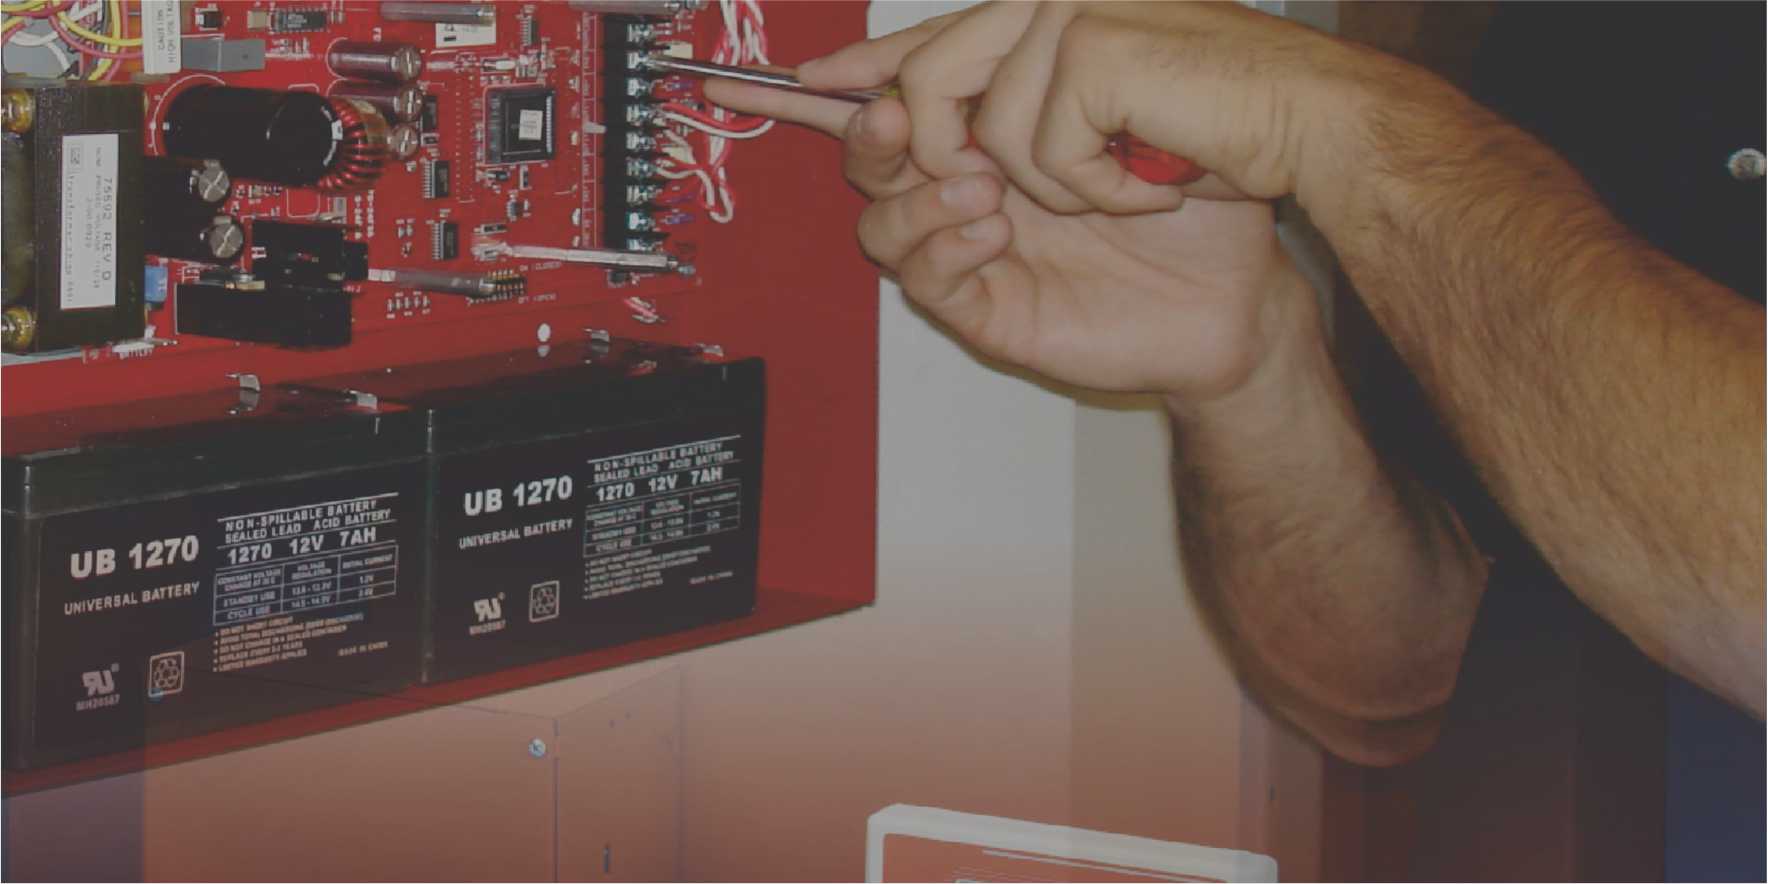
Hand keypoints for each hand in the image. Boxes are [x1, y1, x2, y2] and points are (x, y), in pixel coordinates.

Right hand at [705, 3, 1334, 397]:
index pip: (892, 98)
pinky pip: (926, 279)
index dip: (832, 85)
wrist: (1238, 290)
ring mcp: (970, 249)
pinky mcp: (985, 309)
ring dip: (914, 193)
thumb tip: (1012, 5)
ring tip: (981, 183)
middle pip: (868, 155)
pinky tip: (992, 230)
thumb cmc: (1193, 194)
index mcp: (986, 131)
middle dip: (868, 130)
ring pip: (879, 221)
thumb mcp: (1130, 98)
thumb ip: (1056, 55)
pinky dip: (945, 247)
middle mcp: (966, 186)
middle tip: (899, 117)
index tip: (792, 71)